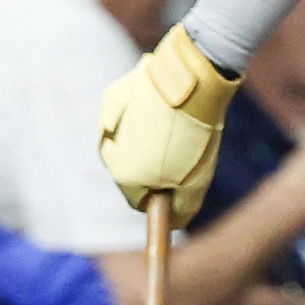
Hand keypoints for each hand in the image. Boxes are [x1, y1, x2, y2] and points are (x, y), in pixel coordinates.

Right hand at [94, 24, 236, 224]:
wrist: (191, 81)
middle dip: (151, 166)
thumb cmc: (195, 134)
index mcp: (126, 176)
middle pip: (130, 171)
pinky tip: (161, 106)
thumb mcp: (196, 182)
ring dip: (145, 139)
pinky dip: (140, 113)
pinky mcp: (113, 97)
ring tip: (173, 126)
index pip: (140, 201)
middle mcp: (109, 152)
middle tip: (181, 150)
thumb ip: (181, 211)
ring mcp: (107, 122)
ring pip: (126, 142)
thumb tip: (173, 224)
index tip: (179, 181)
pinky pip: (125, 114)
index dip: (161, 194)